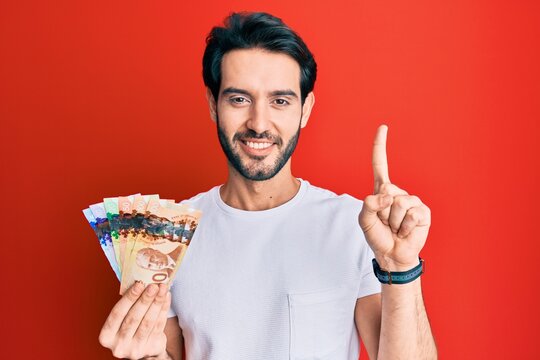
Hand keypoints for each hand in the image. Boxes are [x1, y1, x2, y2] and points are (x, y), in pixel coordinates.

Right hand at [99, 282, 171, 358]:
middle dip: (145, 299)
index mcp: (106, 336)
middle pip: (133, 318)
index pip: (117, 313)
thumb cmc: (131, 328)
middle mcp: (119, 345)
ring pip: (148, 322)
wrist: (143, 349)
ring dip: (157, 302)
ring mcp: (135, 349)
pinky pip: (159, 325)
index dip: (129, 298)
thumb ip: (127, 305)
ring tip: (162, 288)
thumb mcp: (122, 320)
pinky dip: (164, 309)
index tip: (139, 284)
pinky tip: (166, 297)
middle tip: (153, 285)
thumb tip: (142, 282)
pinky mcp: (150, 349)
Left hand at [358, 125, 430, 270]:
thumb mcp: (364, 220)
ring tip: (395, 228)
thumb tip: (387, 196)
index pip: (381, 164)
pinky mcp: (423, 212)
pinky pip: (411, 214)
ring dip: (392, 221)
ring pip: (398, 203)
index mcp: (382, 190)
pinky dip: (404, 226)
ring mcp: (412, 201)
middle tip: (384, 223)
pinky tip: (405, 231)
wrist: (392, 254)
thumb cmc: (377, 236)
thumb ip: (369, 205)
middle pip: (386, 190)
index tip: (383, 127)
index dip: (381, 146)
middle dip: (381, 211)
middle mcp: (397, 192)